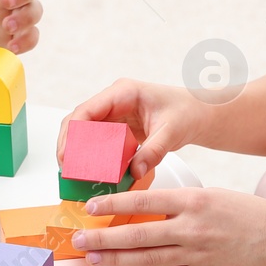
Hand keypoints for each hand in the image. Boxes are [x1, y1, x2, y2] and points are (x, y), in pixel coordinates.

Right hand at [57, 79, 209, 179]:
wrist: (198, 113)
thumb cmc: (187, 112)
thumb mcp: (171, 132)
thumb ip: (154, 152)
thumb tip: (134, 172)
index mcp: (123, 92)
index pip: (87, 109)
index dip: (73, 132)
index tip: (67, 154)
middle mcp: (114, 100)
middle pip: (79, 120)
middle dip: (68, 144)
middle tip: (66, 169)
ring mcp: (114, 113)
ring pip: (84, 130)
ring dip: (76, 150)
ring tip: (73, 173)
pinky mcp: (117, 127)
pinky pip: (96, 140)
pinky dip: (90, 154)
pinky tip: (89, 171)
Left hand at [70, 187, 265, 265]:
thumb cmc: (244, 213)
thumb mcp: (208, 195)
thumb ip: (175, 203)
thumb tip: (139, 208)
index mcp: (193, 200)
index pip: (143, 200)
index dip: (112, 205)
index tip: (91, 208)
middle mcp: (192, 227)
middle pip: (138, 233)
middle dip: (103, 238)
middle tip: (80, 240)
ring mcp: (198, 254)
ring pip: (147, 258)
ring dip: (116, 259)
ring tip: (94, 258)